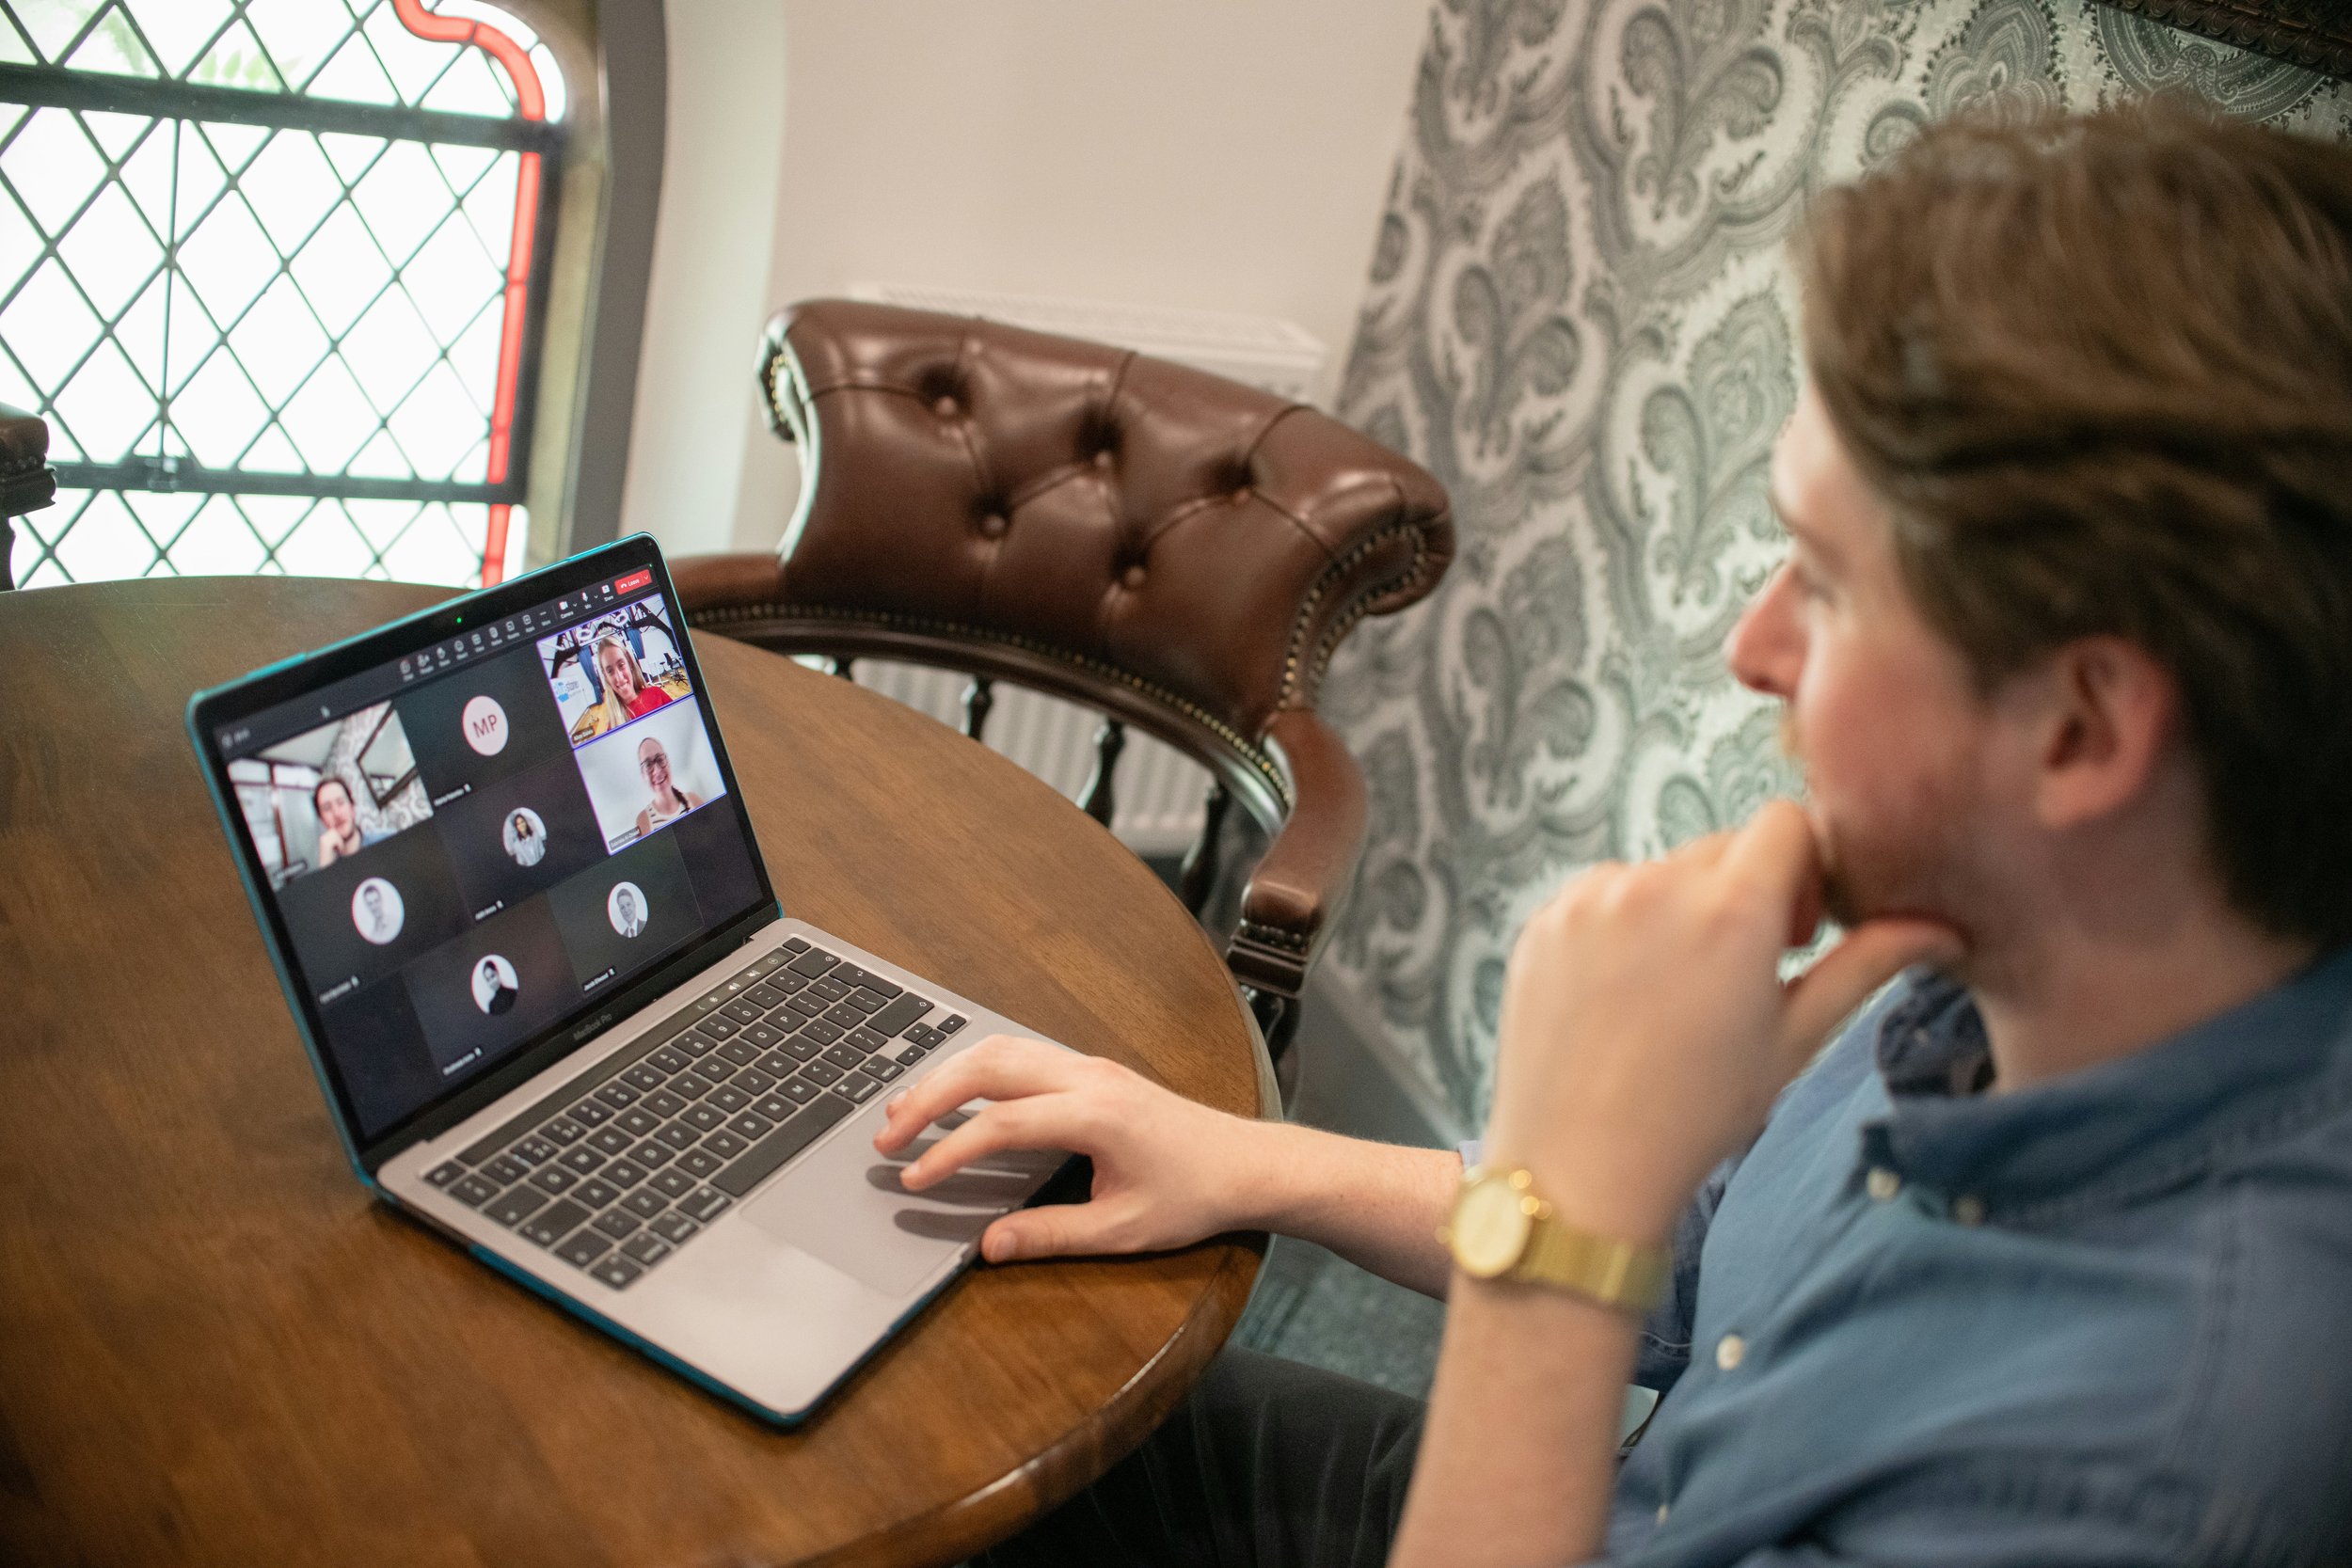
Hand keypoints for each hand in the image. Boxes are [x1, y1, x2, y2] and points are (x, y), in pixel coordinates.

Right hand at [872, 1034, 1263, 1262]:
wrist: (1246, 1163)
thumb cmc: (1193, 1195)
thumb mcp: (1122, 1230)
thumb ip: (1051, 1235)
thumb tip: (988, 1246)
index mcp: (1095, 1114)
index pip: (1000, 1124)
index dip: (949, 1152)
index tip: (912, 1179)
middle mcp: (1087, 1077)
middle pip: (987, 1066)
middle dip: (928, 1096)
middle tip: (885, 1135)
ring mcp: (1089, 1066)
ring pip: (1000, 1049)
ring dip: (947, 1073)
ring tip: (903, 1110)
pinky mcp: (1090, 1069)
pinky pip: (1020, 1053)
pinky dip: (976, 1069)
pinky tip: (953, 1092)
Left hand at [1485, 799, 1960, 1243]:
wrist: (1581, 1167)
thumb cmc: (1699, 1112)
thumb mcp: (1795, 1037)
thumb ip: (1867, 964)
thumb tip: (1941, 930)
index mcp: (1730, 909)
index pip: (1787, 822)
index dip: (1803, 870)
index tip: (1792, 934)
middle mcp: (1654, 886)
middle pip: (1723, 847)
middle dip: (1744, 892)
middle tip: (1740, 975)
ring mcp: (1589, 901)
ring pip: (1660, 872)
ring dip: (1680, 910)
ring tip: (1675, 995)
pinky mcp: (1544, 922)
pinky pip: (1601, 897)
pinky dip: (1622, 927)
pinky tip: (1624, 998)